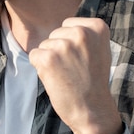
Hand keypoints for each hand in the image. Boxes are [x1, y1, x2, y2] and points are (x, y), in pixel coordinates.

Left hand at [28, 17, 122, 133]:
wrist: (92, 109)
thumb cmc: (93, 81)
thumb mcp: (99, 50)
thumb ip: (85, 35)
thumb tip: (65, 26)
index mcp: (97, 27)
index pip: (68, 24)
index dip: (70, 43)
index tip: (83, 58)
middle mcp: (81, 33)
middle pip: (54, 34)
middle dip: (59, 51)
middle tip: (74, 69)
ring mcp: (64, 45)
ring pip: (44, 45)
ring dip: (50, 60)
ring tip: (66, 74)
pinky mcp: (48, 58)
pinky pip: (34, 55)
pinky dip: (40, 68)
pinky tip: (56, 78)